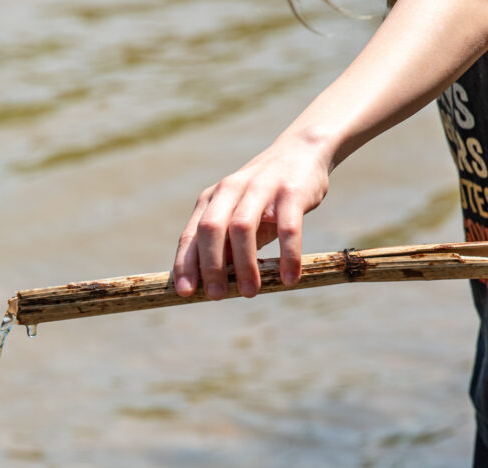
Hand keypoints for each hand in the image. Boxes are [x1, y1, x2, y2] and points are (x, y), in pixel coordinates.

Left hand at [172, 136, 331, 299]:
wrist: (301, 151)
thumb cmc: (263, 197)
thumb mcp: (237, 217)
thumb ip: (225, 245)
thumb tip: (212, 284)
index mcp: (211, 200)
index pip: (191, 235)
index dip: (185, 264)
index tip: (185, 292)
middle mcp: (230, 191)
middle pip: (211, 229)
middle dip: (210, 266)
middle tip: (217, 296)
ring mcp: (260, 188)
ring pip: (243, 228)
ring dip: (245, 265)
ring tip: (249, 293)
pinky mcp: (291, 191)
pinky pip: (288, 228)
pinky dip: (288, 255)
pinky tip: (289, 279)